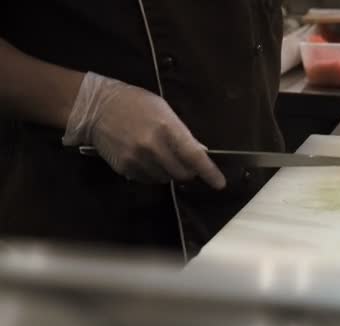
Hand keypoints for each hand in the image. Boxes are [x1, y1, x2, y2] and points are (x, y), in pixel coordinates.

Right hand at [62, 72, 225, 187]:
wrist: (96, 108)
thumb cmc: (135, 103)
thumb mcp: (163, 110)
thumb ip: (182, 133)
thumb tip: (200, 152)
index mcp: (167, 128)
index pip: (194, 156)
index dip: (209, 172)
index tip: (219, 184)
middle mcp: (153, 147)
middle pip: (182, 173)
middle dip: (188, 171)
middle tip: (186, 164)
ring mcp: (138, 160)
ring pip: (165, 179)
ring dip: (170, 173)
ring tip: (162, 157)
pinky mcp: (125, 168)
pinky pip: (148, 179)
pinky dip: (154, 174)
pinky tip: (148, 160)